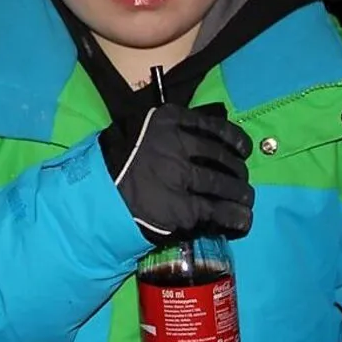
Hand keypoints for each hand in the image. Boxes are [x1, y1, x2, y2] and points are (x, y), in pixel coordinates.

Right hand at [98, 102, 253, 245]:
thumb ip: (167, 128)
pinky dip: (234, 217)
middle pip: (221, 157)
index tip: (244, 149)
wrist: (95, 195)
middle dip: (237, 171)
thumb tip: (200, 131)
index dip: (234, 139)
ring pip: (223, 184)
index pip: (211, 126)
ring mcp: (181, 177)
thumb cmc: (117, 161)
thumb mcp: (138, 129)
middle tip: (242, 179)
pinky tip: (242, 221)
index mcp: (166, 121)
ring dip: (240, 194)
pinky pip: (217, 211)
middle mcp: (177, 145)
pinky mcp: (182, 208)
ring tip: (246, 200)